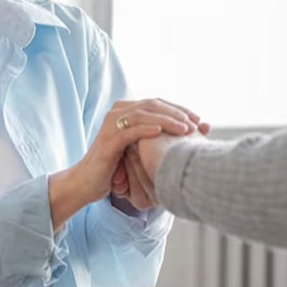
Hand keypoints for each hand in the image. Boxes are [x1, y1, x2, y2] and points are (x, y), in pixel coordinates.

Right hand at [50, 98, 197, 227]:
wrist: (86, 183)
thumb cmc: (116, 167)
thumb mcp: (139, 149)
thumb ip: (157, 138)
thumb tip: (190, 133)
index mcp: (126, 111)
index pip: (158, 103)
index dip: (180, 109)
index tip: (200, 121)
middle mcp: (117, 113)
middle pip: (152, 105)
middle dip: (177, 113)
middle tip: (197, 123)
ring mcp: (111, 126)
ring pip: (143, 115)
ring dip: (166, 120)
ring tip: (185, 129)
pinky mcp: (107, 142)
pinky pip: (129, 132)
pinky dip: (146, 130)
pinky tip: (161, 133)